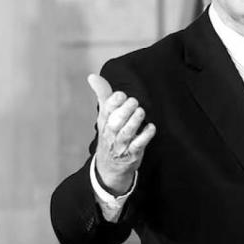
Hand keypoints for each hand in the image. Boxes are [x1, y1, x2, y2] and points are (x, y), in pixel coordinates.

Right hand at [88, 74, 155, 195]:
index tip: (121, 95)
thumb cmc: (110, 134)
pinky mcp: (132, 154)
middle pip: (115, 121)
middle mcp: (111, 133)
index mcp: (104, 121)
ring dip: (134, 121)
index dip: (113, 102)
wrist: (109, 167)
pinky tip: (151, 128)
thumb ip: (103, 95)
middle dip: (125, 110)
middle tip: (134, 102)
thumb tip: (92, 76)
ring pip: (126, 133)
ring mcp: (121, 145)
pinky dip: (145, 136)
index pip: (106, 110)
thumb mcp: (105, 116)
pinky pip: (138, 145)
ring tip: (141, 112)